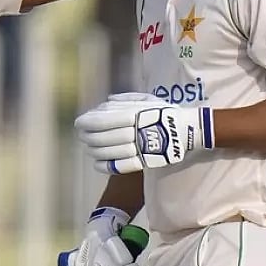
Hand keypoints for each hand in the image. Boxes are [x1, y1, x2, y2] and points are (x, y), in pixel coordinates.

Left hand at [75, 92, 213, 174]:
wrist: (187, 130)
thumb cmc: (165, 113)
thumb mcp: (147, 99)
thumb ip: (125, 100)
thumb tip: (105, 102)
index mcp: (134, 114)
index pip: (103, 120)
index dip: (87, 123)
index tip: (78, 123)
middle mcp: (135, 131)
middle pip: (103, 137)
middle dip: (87, 137)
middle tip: (81, 136)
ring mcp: (140, 148)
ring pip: (109, 152)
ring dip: (94, 150)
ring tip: (88, 147)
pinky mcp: (144, 162)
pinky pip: (120, 166)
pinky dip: (105, 165)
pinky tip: (97, 162)